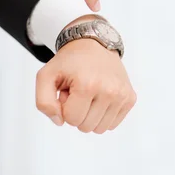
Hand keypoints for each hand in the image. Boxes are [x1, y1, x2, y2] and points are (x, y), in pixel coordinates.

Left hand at [35, 18, 135, 133]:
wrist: (95, 46)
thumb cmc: (70, 62)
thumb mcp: (45, 76)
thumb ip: (43, 103)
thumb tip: (60, 122)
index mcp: (88, 85)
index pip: (72, 120)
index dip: (65, 108)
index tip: (69, 92)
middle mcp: (109, 90)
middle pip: (86, 126)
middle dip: (78, 113)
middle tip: (79, 93)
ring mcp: (122, 95)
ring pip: (100, 128)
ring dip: (91, 115)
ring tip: (90, 95)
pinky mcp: (130, 98)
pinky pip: (113, 124)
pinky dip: (104, 115)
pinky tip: (101, 98)